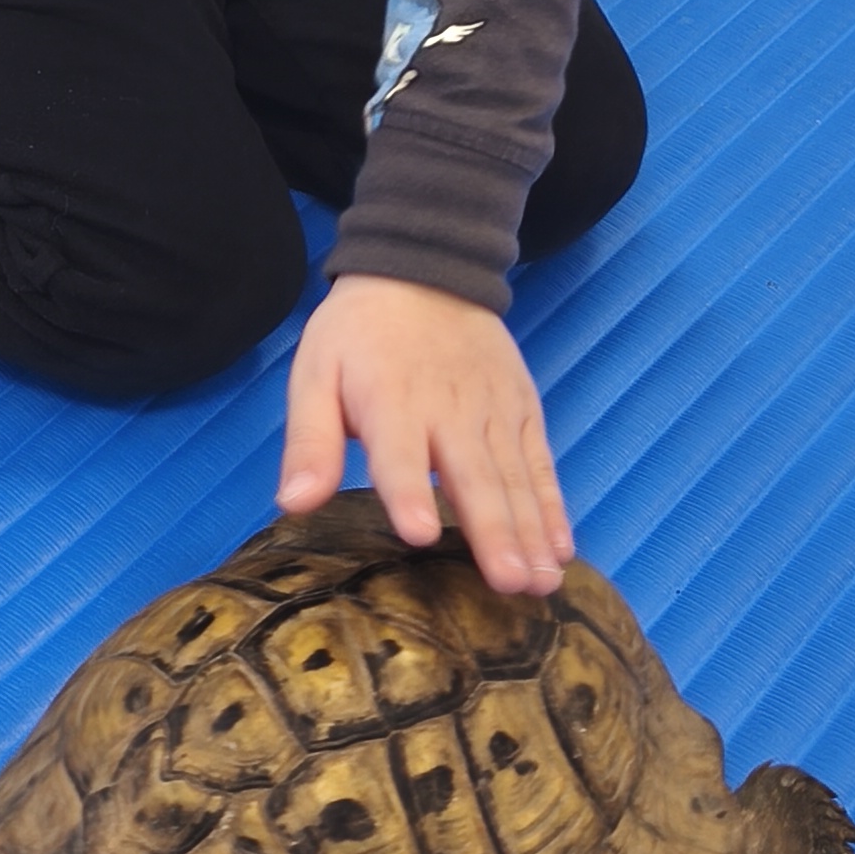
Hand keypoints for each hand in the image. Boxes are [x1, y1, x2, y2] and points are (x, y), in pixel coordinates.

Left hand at [277, 275, 573, 594]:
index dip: (409, 491)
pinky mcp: (522, 410)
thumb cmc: (359, 334)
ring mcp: (494, 411)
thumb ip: (310, 441)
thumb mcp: (315, 374)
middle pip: (473, 475)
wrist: (425, 270)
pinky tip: (560, 549)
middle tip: (508, 583)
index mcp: (391, 403)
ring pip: (514, 478)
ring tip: (541, 582)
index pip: (399, 454)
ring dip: (530, 532)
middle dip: (492, 531)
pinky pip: (539, 463)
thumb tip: (294, 503)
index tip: (419, 533)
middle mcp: (450, 411)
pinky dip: (552, 505)